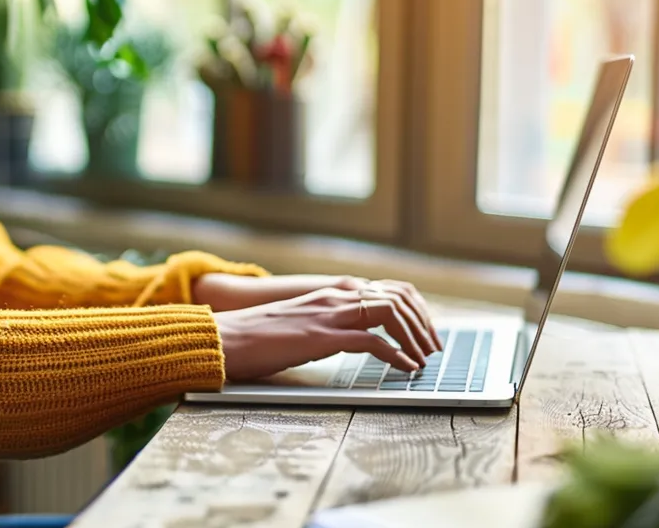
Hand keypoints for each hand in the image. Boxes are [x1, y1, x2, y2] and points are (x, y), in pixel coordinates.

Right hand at [213, 286, 438, 381]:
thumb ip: (329, 322)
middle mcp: (334, 296)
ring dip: (414, 338)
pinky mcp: (322, 337)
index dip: (414, 309)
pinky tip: (404, 368)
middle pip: (397, 298)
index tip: (425, 332)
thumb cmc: (257, 336)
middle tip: (433, 349)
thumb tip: (354, 338)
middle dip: (422, 324)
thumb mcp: (302, 322)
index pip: (388, 289)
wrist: (225, 338)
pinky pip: (372, 341)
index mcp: (330, 292)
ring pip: (390, 314)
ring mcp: (329, 314)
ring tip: (423, 360)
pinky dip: (396, 355)